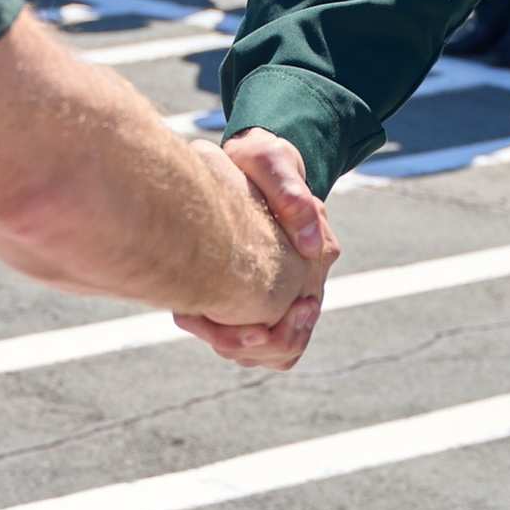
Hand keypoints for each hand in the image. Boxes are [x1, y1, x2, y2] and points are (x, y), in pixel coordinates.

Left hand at [175, 129, 337, 369]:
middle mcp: (306, 280)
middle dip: (246, 345)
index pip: (304, 315)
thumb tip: (313, 246)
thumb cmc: (259, 159)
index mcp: (317, 253)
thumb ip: (292, 195)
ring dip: (230, 345)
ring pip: (267, 350)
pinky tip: (192, 312)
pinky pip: (251, 340)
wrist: (248, 162)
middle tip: (201, 321)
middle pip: (286, 346)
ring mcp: (285, 292)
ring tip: (192, 317)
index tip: (248, 326)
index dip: (279, 333)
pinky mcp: (262, 296)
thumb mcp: (271, 162)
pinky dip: (224, 337)